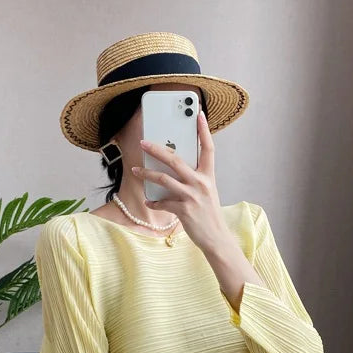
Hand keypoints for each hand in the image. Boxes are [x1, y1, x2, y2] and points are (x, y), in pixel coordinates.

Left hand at [132, 112, 231, 254]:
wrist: (216, 238)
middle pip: (176, 159)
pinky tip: (149, 200)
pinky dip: (154, 201)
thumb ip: (194, 179)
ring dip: (147, 173)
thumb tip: (174, 169)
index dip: (204, 130)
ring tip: (136, 170)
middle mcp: (201, 183)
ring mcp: (192, 196)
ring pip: (164, 179)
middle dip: (157, 149)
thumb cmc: (209, 214)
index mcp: (209, 176)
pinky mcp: (183, 210)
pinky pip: (163, 202)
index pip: (208, 148)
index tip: (198, 114)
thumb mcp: (207, 192)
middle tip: (144, 142)